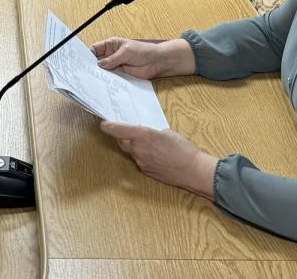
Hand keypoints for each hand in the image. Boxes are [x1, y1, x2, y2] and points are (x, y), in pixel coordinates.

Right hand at [90, 36, 194, 78]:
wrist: (157, 62)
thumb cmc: (143, 51)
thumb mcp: (126, 52)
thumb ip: (113, 59)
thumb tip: (99, 65)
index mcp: (110, 45)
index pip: (94, 49)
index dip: (87, 55)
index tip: (80, 62)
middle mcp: (110, 56)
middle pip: (96, 61)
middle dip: (91, 66)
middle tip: (83, 74)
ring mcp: (115, 66)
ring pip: (103, 71)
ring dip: (99, 75)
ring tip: (91, 81)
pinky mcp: (120, 75)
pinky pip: (111, 78)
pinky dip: (107, 81)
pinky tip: (102, 85)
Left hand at [98, 122, 216, 196]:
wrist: (192, 170)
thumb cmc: (183, 148)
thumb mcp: (167, 133)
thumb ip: (153, 133)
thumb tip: (149, 136)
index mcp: (143, 136)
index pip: (119, 130)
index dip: (110, 127)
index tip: (104, 124)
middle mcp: (138, 149)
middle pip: (122, 142)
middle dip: (122, 136)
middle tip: (127, 131)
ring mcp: (141, 162)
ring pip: (132, 152)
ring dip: (135, 147)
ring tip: (149, 144)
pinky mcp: (146, 172)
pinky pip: (140, 161)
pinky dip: (144, 157)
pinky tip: (156, 156)